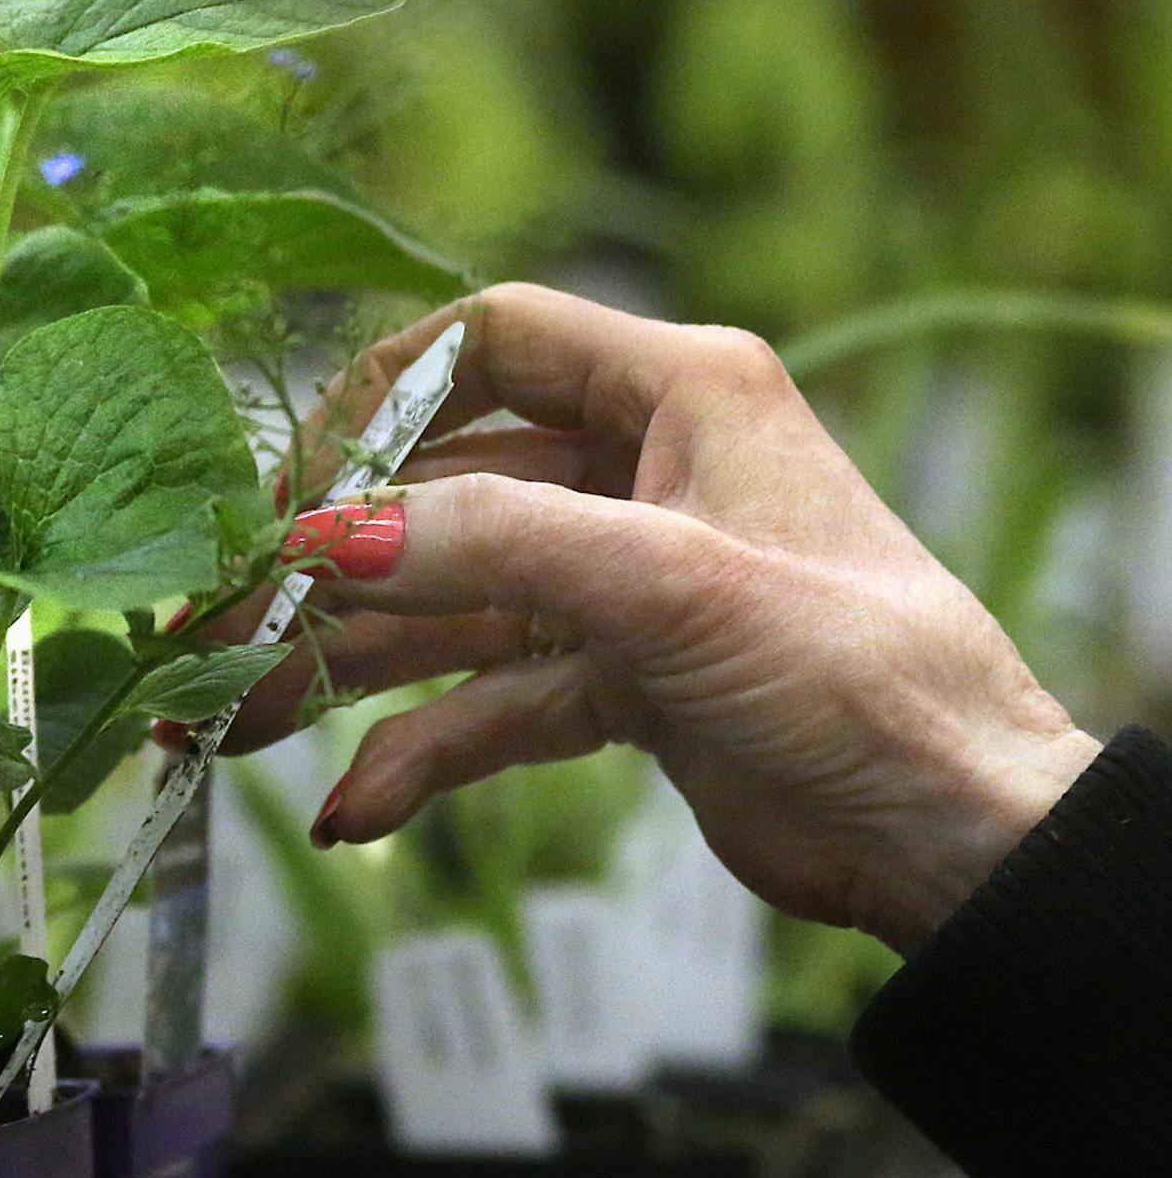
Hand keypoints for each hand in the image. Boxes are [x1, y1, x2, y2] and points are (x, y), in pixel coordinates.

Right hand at [216, 283, 1099, 953]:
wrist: (953, 837)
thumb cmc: (858, 674)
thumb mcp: (672, 586)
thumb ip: (494, 546)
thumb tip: (327, 535)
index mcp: (677, 393)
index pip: (492, 340)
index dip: (383, 393)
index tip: (295, 475)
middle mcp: (638, 473)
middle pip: (445, 490)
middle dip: (333, 560)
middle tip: (224, 619)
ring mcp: (623, 582)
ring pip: (451, 605)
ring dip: (348, 663)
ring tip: (238, 718)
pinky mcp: (619, 681)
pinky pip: (491, 700)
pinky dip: (425, 749)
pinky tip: (356, 806)